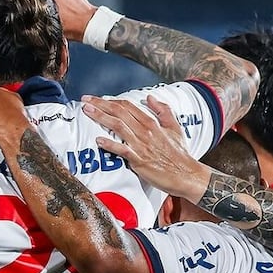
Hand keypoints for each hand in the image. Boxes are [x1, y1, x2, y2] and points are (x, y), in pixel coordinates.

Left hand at [81, 94, 208, 200]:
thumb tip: (150, 97)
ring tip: (87, 111)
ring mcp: (142, 145)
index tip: (96, 98)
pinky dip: (110, 145)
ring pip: (118, 126)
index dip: (110, 100)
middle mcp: (145, 131)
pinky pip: (122, 150)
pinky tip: (98, 140)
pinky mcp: (139, 160)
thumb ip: (163, 111)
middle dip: (100, 104)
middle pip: (119, 113)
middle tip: (85, 100)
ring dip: (101, 117)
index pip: (127, 106)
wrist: (187, 174)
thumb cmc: (179, 153)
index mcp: (152, 122)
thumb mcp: (174, 127)